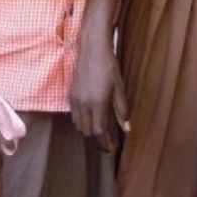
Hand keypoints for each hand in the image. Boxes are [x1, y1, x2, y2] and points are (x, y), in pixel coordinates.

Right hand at [70, 21, 127, 152]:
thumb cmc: (108, 65)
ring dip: (87, 130)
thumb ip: (121, 109)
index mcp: (98, 102)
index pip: (99, 131)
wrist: (91, 47)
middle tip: (107, 141)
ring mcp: (74, 99)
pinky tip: (89, 116)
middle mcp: (83, 103)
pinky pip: (73, 115)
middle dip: (96, 139)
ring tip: (98, 129)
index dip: (105, 143)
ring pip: (78, 124)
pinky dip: (80, 120)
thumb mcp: (119, 87)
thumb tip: (127, 128)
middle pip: (86, 131)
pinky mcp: (70, 94)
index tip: (111, 149)